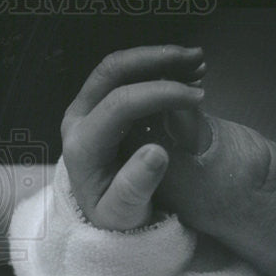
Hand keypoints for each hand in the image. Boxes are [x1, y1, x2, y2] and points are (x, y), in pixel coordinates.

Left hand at [60, 45, 206, 230]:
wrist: (103, 217)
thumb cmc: (115, 217)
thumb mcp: (124, 215)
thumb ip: (135, 188)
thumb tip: (155, 154)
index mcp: (82, 145)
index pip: (119, 104)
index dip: (160, 93)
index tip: (196, 96)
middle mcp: (77, 119)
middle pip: (113, 71)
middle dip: (158, 59)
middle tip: (197, 60)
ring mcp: (86, 108)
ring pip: (119, 67)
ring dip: (159, 58)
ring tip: (198, 62)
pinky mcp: (98, 105)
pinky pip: (125, 75)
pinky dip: (156, 67)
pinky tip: (186, 72)